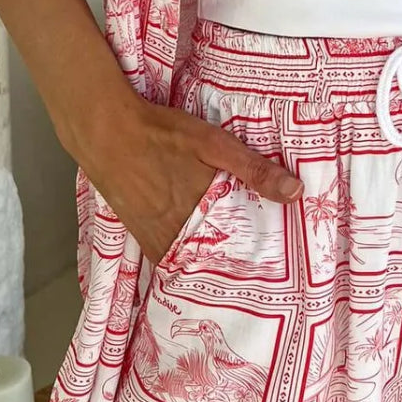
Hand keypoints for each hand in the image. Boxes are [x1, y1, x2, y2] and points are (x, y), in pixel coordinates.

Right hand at [70, 92, 303, 268]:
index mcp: (201, 214)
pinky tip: (192, 252)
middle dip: (232, 264)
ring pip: (186, 261)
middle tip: (257, 270)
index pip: (235, 251)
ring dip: (206, 264)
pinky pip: (164, 256)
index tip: (274, 268)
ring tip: (229, 265)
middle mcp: (176, 233)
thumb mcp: (214, 143)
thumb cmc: (162, 134)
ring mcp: (153, 235)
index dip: (254, 260)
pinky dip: (180, 258)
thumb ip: (254, 169)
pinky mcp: (137, 231)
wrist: (105, 131)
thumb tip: (296, 192)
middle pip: (211, 260)